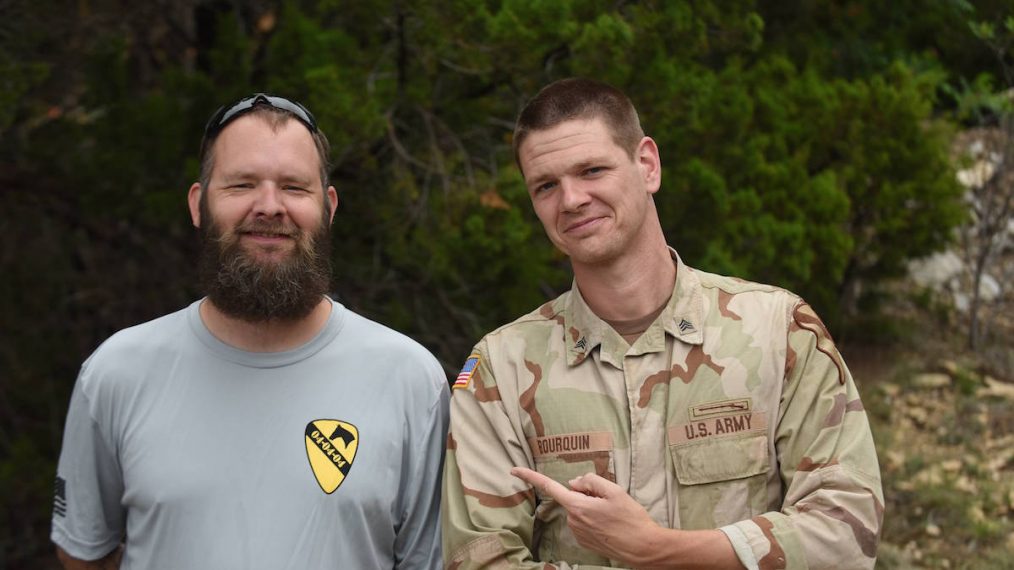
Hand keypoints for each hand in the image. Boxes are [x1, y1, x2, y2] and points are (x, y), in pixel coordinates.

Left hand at [511, 466, 660, 564]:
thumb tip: (574, 483)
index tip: (513, 470)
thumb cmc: (631, 518)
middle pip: (572, 496)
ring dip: (591, 507)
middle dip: (586, 493)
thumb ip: (590, 481)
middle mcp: (573, 521)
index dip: (530, 476)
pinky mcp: (585, 542)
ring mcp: (578, 534)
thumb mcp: (614, 491)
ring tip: (613, 514)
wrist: (644, 548)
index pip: (549, 487)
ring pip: (579, 509)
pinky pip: (584, 521)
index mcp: (578, 506)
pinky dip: (594, 518)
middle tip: (609, 500)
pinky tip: (610, 524)